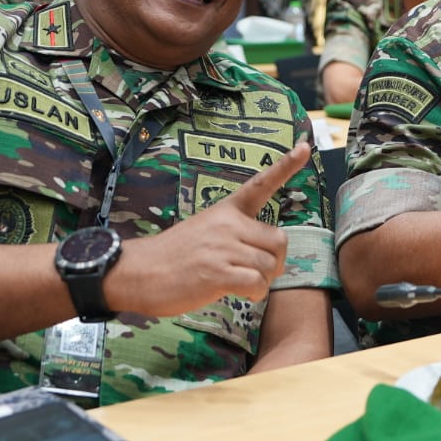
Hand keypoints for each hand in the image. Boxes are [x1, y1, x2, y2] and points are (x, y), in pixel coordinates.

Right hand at [108, 142, 311, 316]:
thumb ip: (235, 235)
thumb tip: (265, 256)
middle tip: (255, 273)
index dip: (286, 166)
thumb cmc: (172, 257)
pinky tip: (237, 293)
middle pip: (279, 241)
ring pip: (270, 266)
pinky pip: (257, 283)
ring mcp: (223, 247)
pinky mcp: (218, 273)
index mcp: (226, 210)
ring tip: (238, 284)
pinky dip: (254, 293)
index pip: (261, 184)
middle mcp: (228, 224)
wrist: (136, 272)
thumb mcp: (204, 231)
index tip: (304, 147)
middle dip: (274, 262)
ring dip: (261, 282)